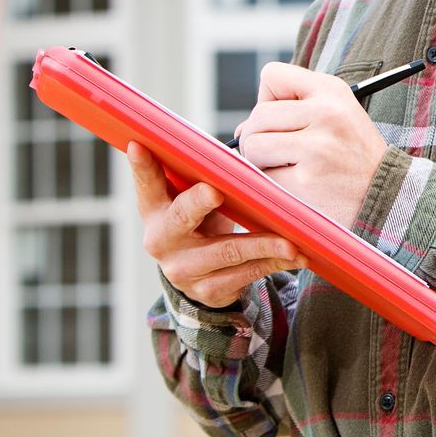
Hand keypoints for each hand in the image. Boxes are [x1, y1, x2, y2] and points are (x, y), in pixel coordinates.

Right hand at [130, 142, 303, 308]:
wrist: (202, 276)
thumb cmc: (203, 222)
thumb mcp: (196, 202)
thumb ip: (206, 179)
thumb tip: (239, 151)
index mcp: (155, 210)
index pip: (146, 184)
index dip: (141, 167)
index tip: (139, 146)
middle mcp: (162, 240)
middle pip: (182, 216)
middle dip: (199, 202)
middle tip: (216, 191)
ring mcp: (183, 269)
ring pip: (227, 251)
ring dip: (263, 244)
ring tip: (290, 241)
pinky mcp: (208, 290)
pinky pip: (246, 274)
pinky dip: (275, 262)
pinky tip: (296, 256)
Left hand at [232, 62, 390, 228]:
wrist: (387, 195)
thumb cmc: (353, 156)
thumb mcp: (336, 116)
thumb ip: (291, 111)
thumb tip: (240, 131)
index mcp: (332, 90)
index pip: (272, 75)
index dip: (269, 98)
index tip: (287, 119)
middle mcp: (326, 112)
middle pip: (258, 115)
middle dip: (261, 136)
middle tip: (286, 152)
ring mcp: (317, 146)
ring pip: (254, 144)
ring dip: (262, 161)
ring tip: (292, 167)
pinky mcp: (306, 179)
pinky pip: (263, 176)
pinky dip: (272, 184)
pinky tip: (299, 185)